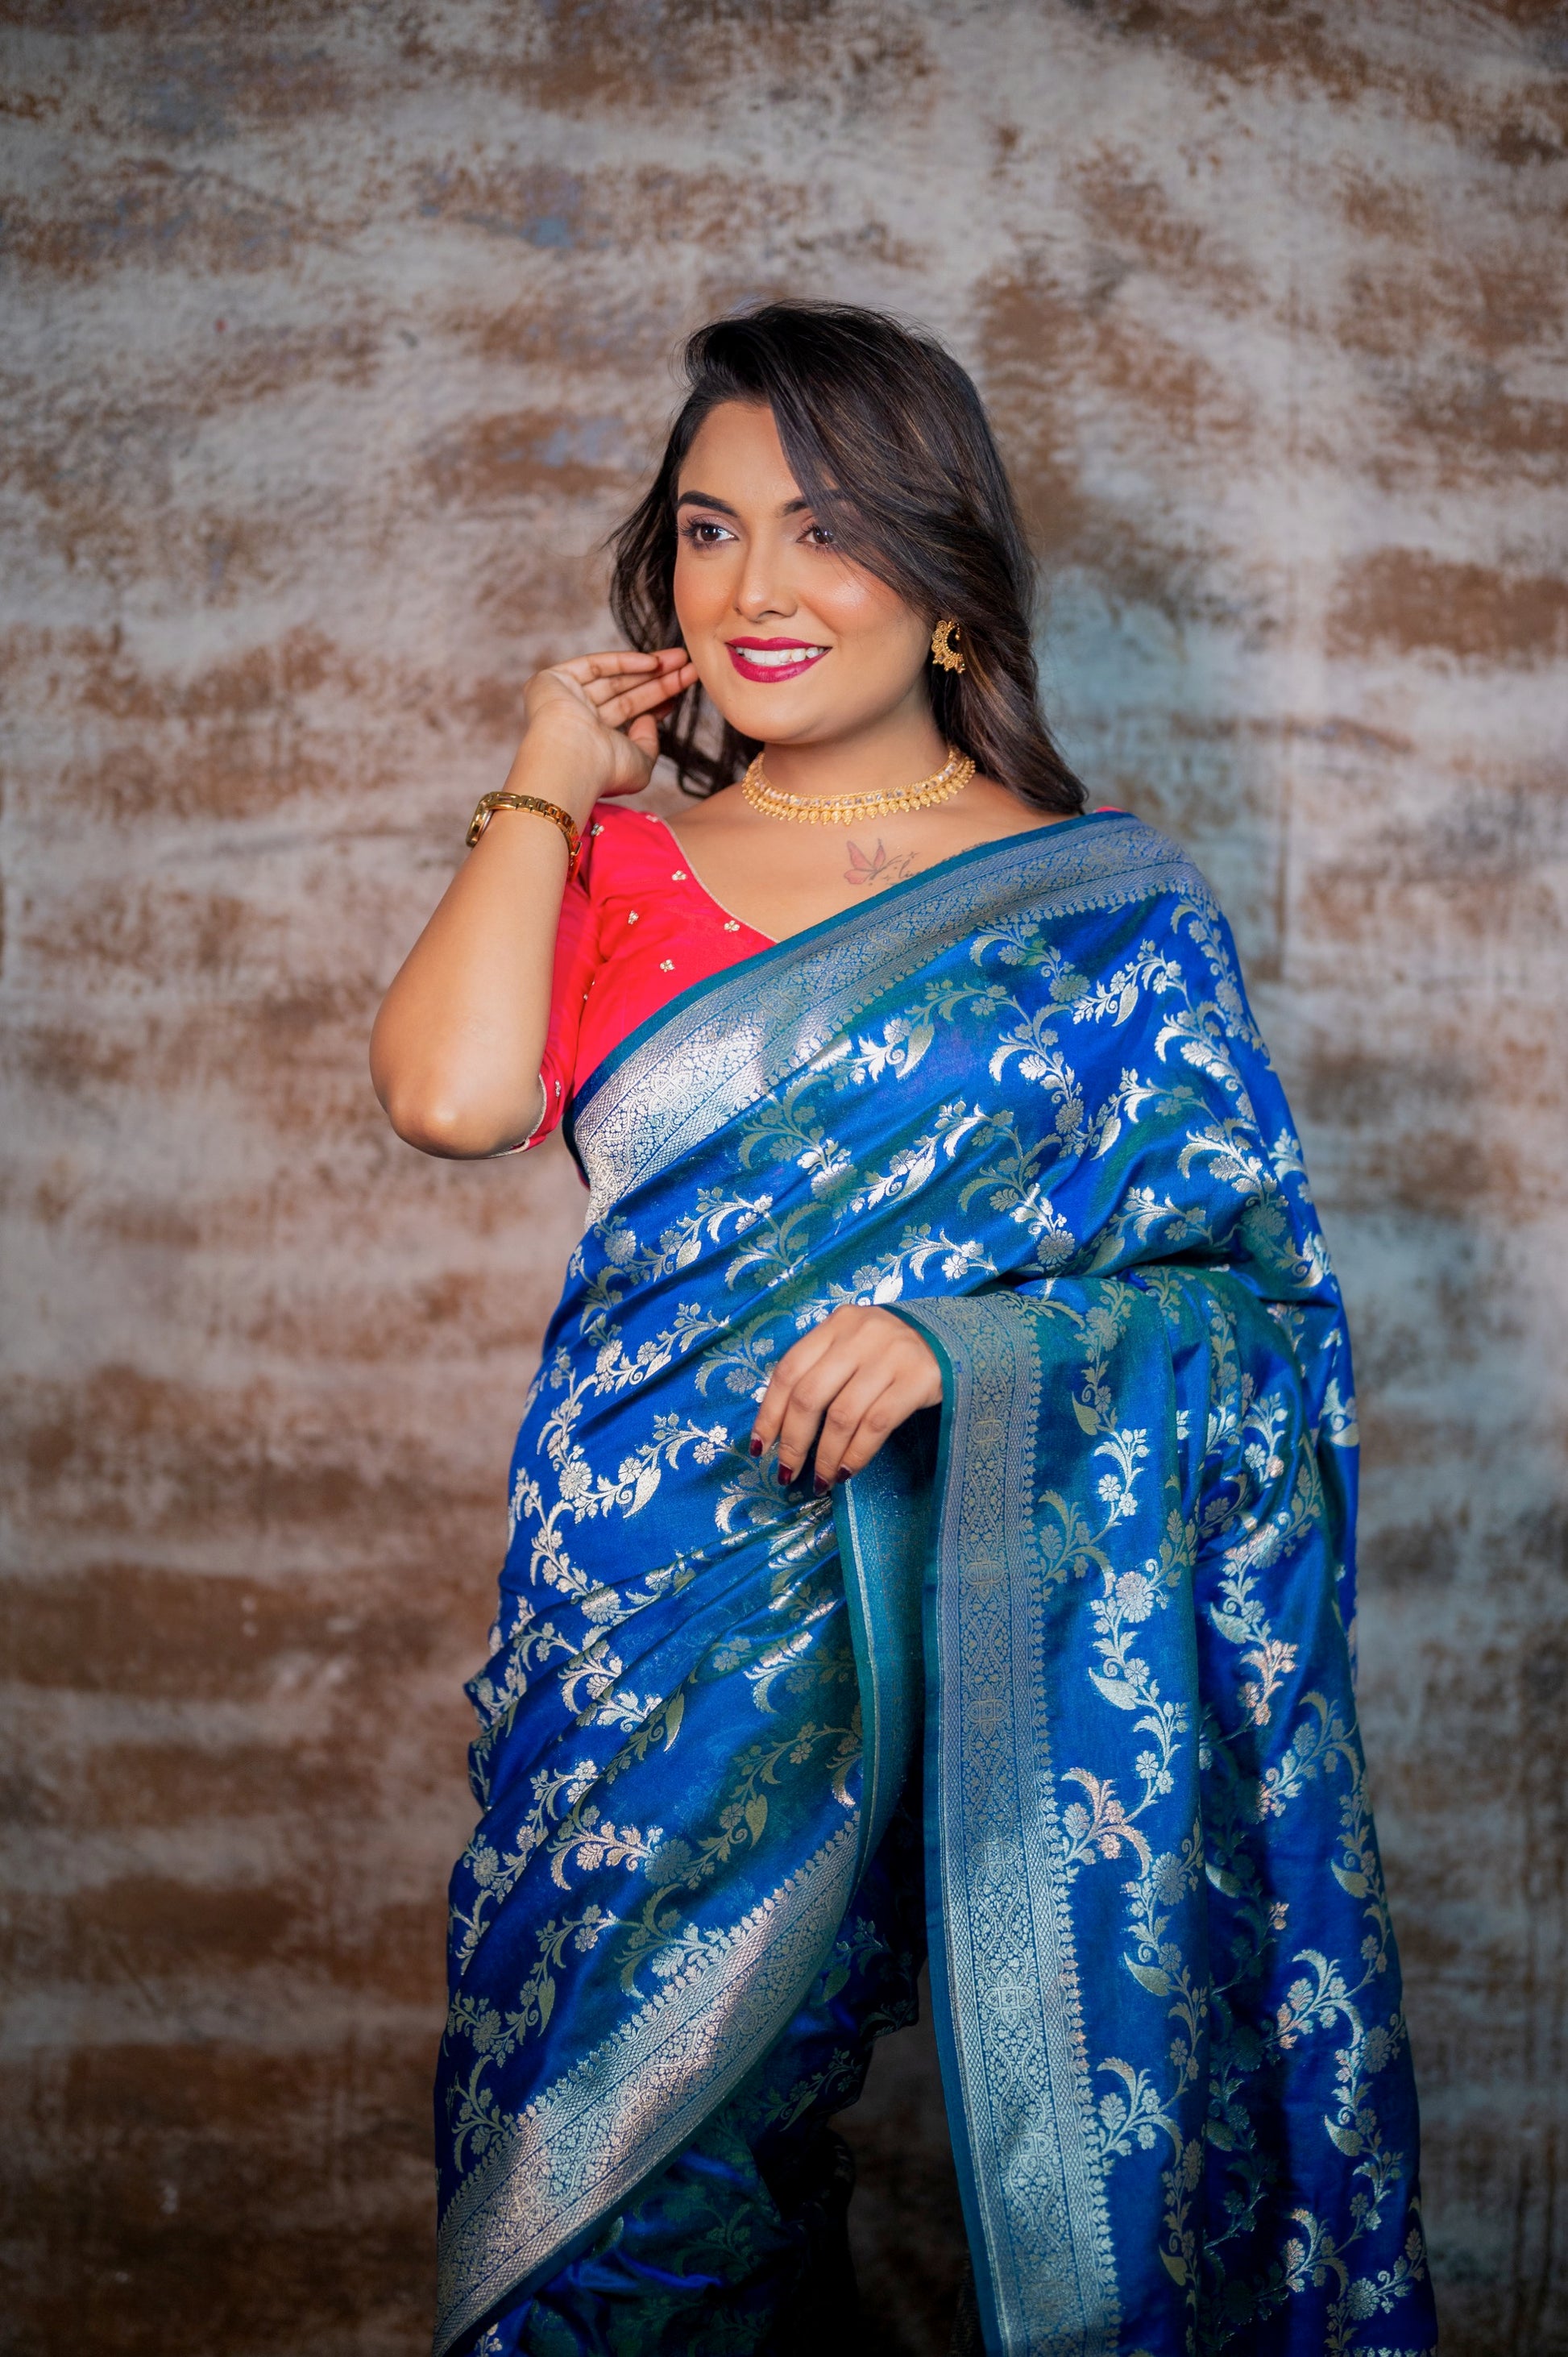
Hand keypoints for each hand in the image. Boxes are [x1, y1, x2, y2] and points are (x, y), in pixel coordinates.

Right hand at [508, 647, 696, 819]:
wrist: (571, 763)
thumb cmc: (604, 772)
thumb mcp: (640, 764)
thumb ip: (649, 743)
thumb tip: (650, 718)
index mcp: (592, 741)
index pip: (627, 713)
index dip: (656, 701)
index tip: (681, 691)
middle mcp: (576, 718)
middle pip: (625, 693)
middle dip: (659, 680)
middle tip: (689, 667)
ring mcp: (563, 698)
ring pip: (613, 678)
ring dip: (649, 667)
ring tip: (682, 659)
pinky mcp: (551, 680)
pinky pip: (595, 665)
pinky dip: (625, 662)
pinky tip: (654, 663)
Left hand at [749, 1305, 942, 1490]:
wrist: (955, 1341)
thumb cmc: (892, 1353)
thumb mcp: (854, 1346)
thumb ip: (822, 1370)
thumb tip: (782, 1427)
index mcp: (836, 1324)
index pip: (788, 1370)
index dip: (769, 1413)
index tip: (759, 1448)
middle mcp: (860, 1334)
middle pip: (810, 1395)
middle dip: (793, 1441)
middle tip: (787, 1472)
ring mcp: (891, 1355)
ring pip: (842, 1415)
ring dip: (825, 1455)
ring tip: (821, 1480)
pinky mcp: (918, 1379)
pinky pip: (876, 1425)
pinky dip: (856, 1453)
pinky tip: (846, 1470)